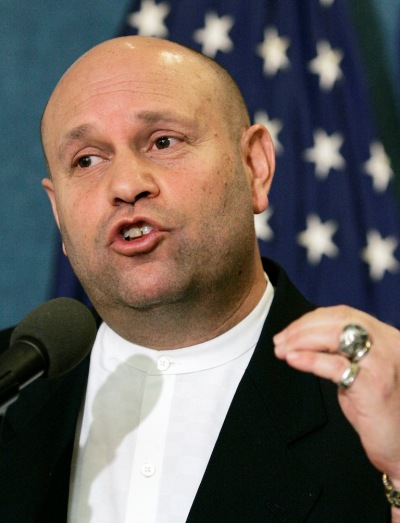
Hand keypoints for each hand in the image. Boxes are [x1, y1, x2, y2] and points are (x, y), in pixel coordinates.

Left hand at [273, 305, 399, 482]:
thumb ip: (342, 349)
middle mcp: (388, 343)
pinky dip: (309, 359)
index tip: (289, 330)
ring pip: (335, 336)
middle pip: (337, 321)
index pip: (343, 314)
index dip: (312, 319)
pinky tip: (293, 360)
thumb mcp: (361, 368)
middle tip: (280, 340)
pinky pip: (335, 365)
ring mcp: (382, 363)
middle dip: (302, 327)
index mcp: (385, 336)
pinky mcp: (373, 386)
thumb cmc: (377, 407)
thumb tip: (303, 336)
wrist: (399, 443)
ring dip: (301, 340)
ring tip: (282, 349)